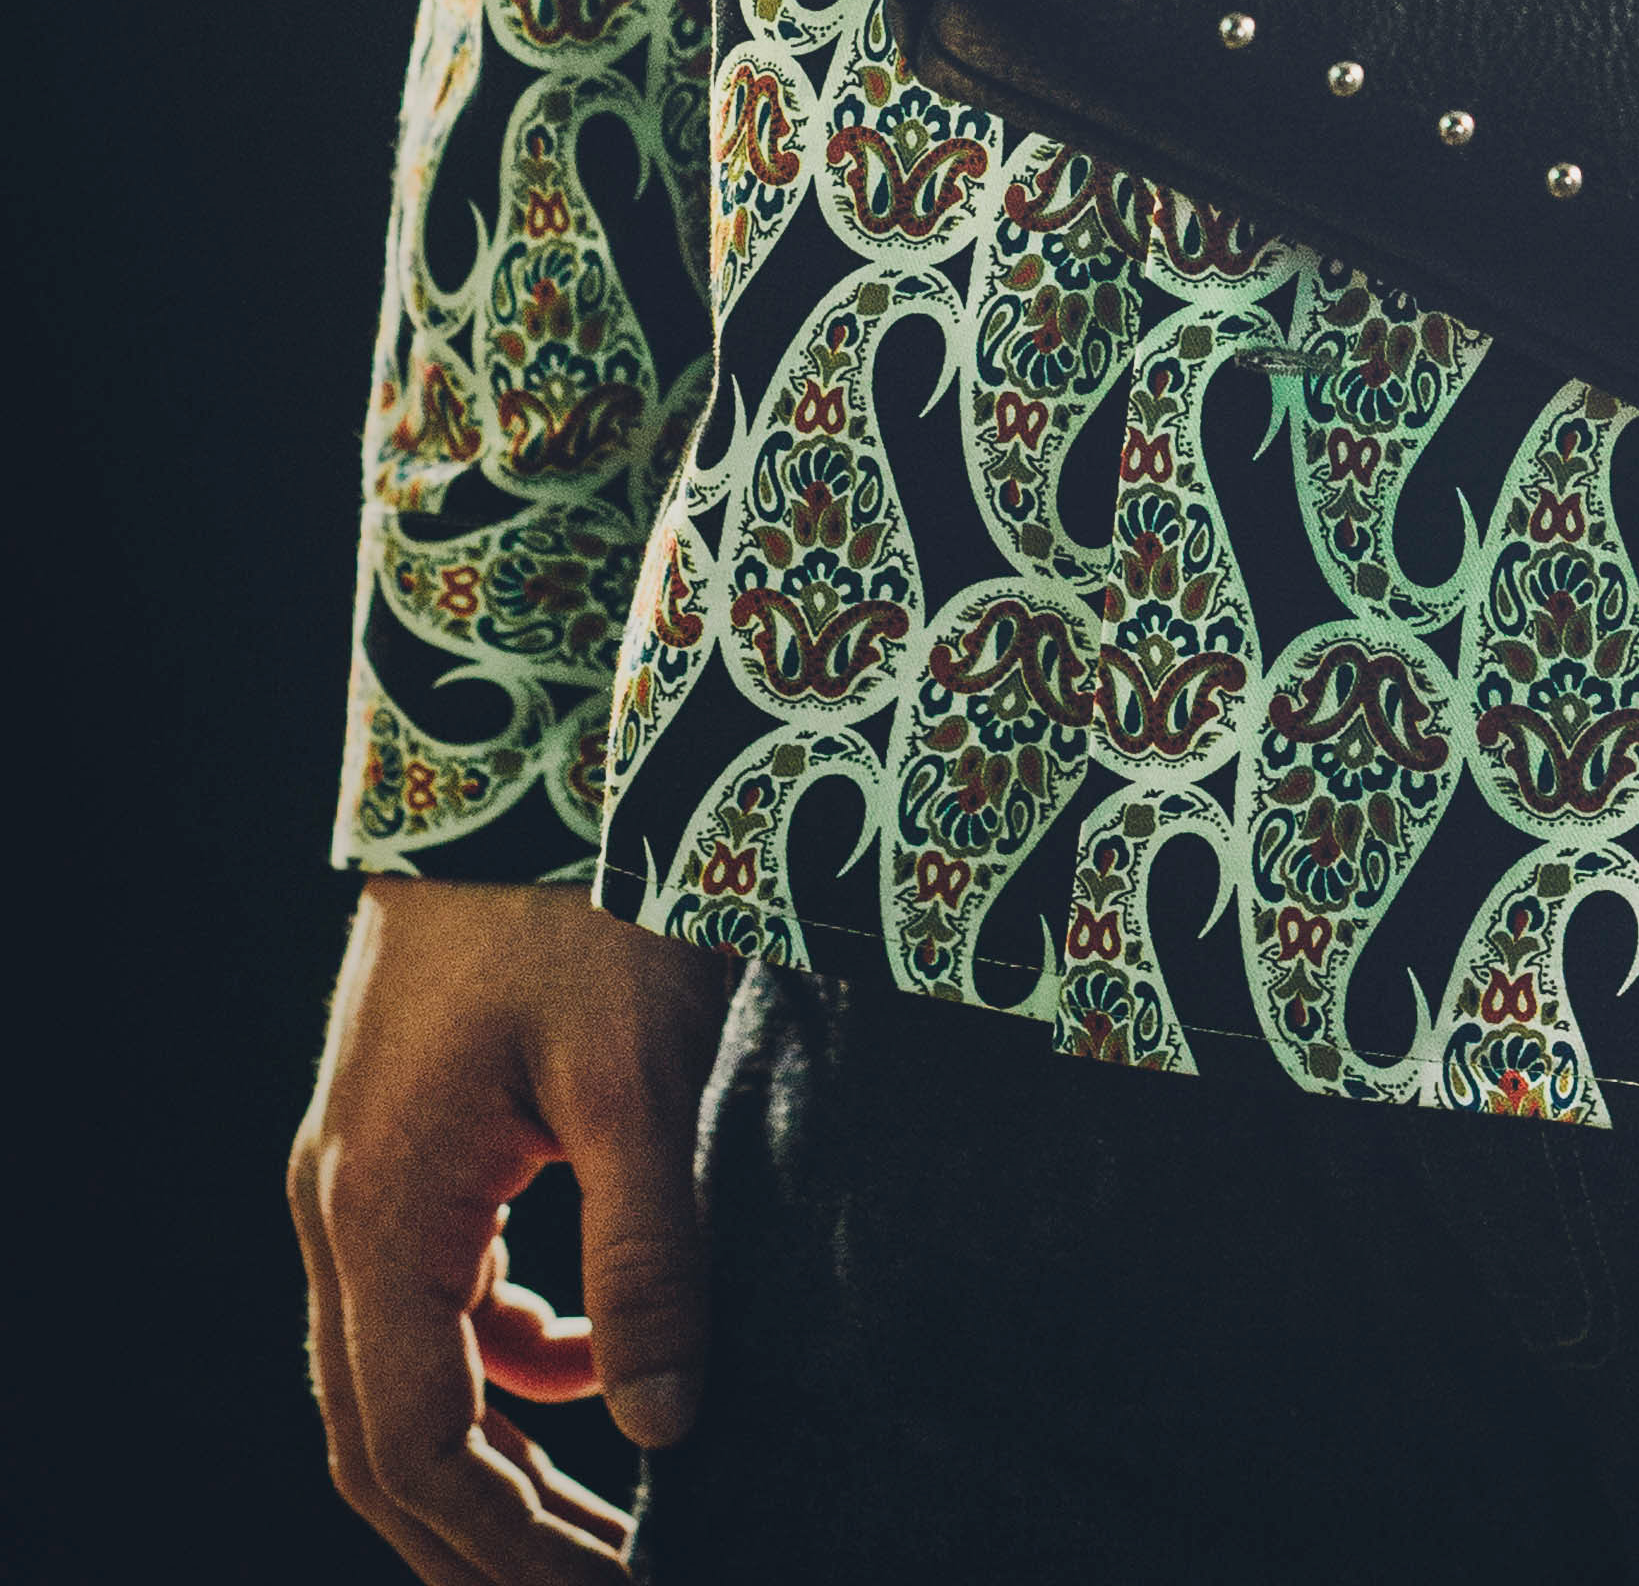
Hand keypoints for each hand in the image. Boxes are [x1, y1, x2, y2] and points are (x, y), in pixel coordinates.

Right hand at [290, 874, 737, 1579]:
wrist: (518, 760)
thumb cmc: (580, 897)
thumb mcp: (638, 1074)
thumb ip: (649, 1253)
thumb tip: (664, 1419)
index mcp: (384, 1210)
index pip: (417, 1440)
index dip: (501, 1538)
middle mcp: (344, 1208)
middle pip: (385, 1433)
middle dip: (480, 1532)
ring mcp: (362, 1173)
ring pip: (402, 1372)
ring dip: (490, 1454)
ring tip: (595, 1518)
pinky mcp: (405, 1140)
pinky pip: (432, 1297)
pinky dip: (503, 1355)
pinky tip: (592, 1360)